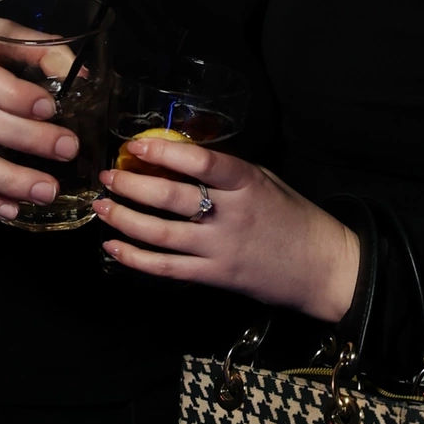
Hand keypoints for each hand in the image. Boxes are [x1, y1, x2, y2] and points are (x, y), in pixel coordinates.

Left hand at [95, 138, 359, 321]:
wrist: (321, 266)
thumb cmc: (292, 216)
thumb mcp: (265, 180)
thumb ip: (227, 170)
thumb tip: (180, 155)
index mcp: (247, 183)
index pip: (201, 162)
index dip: (164, 153)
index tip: (136, 146)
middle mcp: (231, 215)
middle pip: (171, 198)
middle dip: (132, 186)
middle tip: (107, 177)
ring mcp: (220, 248)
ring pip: (161, 235)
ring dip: (125, 219)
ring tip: (102, 207)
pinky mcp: (214, 276)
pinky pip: (167, 268)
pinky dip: (136, 258)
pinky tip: (114, 247)